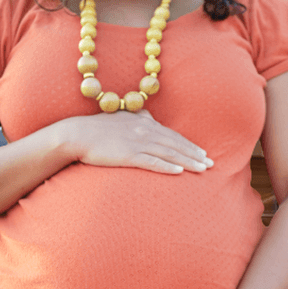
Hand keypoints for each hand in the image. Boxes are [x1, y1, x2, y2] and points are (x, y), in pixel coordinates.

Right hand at [64, 109, 213, 174]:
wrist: (77, 134)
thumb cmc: (96, 128)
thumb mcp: (119, 117)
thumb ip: (136, 117)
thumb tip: (148, 117)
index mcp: (143, 122)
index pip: (172, 135)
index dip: (189, 144)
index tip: (202, 152)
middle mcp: (145, 130)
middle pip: (175, 143)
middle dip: (195, 153)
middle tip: (210, 163)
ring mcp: (137, 142)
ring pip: (169, 152)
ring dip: (188, 161)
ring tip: (202, 169)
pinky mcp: (128, 155)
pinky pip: (152, 162)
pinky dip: (167, 166)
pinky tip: (180, 172)